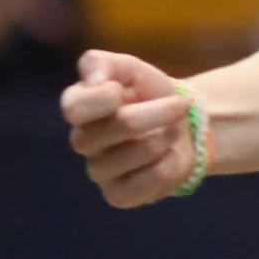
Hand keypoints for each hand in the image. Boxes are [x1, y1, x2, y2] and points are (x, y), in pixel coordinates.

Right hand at [62, 48, 195, 207]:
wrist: (184, 126)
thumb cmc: (150, 94)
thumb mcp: (130, 69)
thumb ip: (103, 63)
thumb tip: (92, 79)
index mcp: (80, 108)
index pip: (74, 107)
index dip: (104, 97)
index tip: (123, 89)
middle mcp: (83, 141)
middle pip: (113, 128)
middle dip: (155, 114)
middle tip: (180, 105)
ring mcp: (98, 171)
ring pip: (132, 156)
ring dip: (163, 139)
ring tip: (172, 133)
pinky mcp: (118, 195)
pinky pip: (144, 184)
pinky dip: (168, 166)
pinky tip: (170, 157)